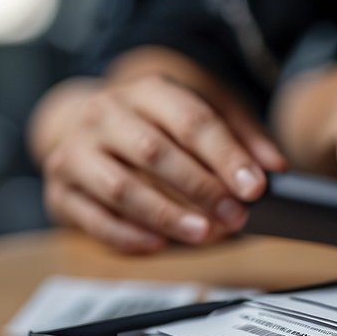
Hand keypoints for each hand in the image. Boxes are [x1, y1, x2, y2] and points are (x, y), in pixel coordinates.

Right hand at [41, 74, 285, 252]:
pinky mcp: (61, 190)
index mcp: (146, 91)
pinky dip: (130, 236)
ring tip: (204, 234)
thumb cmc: (153, 123)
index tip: (254, 186)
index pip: (189, 120)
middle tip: (236, 217)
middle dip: (200, 188)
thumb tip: (275, 167)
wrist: (80, 125)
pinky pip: (95, 219)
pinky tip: (160, 244)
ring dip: (167, 215)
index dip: (225, 155)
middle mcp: (105, 115)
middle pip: (155, 152)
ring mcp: (77, 152)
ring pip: (122, 188)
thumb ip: (241, 135)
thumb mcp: (201, 112)